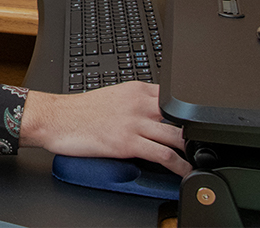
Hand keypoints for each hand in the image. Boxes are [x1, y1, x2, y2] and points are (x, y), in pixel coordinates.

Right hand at [18, 81, 191, 176]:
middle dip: (195, 132)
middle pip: (179, 116)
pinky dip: (180, 165)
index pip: (173, 97)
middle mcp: (138, 103)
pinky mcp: (128, 143)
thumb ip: (135, 101)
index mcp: (135, 89)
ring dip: (192, 150)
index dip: (187, 112)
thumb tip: (153, 113)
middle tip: (203, 145)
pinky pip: (164, 155)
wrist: (56, 119)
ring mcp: (134, 123)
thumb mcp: (112, 95)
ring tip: (200, 159)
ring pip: (177, 136)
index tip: (196, 124)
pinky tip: (185, 170)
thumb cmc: (79, 111)